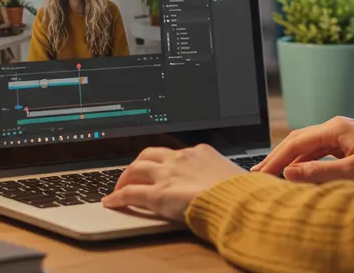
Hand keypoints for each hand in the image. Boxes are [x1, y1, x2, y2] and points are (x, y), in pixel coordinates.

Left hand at [102, 144, 246, 220]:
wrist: (237, 201)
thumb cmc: (241, 192)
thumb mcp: (234, 175)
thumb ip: (224, 176)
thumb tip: (230, 182)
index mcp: (201, 152)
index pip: (175, 152)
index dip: (163, 161)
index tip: (160, 167)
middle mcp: (181, 158)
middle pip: (150, 154)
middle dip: (139, 163)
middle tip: (133, 174)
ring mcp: (167, 174)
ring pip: (136, 169)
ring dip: (125, 177)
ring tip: (119, 186)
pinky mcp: (158, 194)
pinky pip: (130, 193)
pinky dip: (118, 197)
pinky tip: (111, 202)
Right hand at [254, 116, 353, 182]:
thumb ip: (320, 172)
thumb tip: (288, 173)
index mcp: (335, 128)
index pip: (295, 143)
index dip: (275, 159)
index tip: (259, 175)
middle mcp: (336, 127)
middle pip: (298, 141)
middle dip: (277, 157)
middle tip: (257, 175)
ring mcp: (343, 134)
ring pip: (308, 146)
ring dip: (291, 160)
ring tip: (272, 175)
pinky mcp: (350, 144)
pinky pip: (320, 152)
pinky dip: (306, 162)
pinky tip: (299, 174)